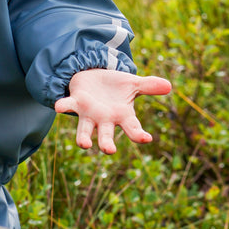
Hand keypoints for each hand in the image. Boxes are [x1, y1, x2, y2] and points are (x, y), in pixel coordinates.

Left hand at [55, 69, 171, 153]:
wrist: (92, 77)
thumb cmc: (114, 86)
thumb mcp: (133, 84)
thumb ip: (149, 86)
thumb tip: (169, 86)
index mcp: (121, 116)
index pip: (132, 129)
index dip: (138, 135)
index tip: (147, 139)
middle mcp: (104, 120)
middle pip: (106, 137)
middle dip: (107, 144)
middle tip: (109, 150)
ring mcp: (88, 113)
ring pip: (84, 131)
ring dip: (83, 138)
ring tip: (84, 145)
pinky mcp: (76, 102)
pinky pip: (68, 106)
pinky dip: (63, 106)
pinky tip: (58, 106)